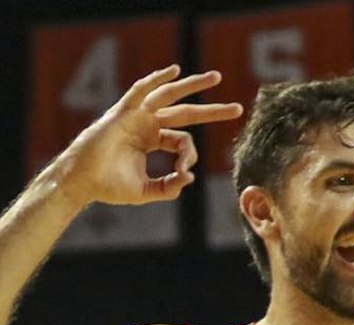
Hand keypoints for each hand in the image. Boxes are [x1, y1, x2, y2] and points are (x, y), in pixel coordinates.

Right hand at [55, 65, 242, 206]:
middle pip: (185, 112)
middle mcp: (146, 124)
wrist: (83, 182)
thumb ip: (169, 187)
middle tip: (237, 108)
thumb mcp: (147, 191)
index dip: (189, 155)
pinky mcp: (122, 113)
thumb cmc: (110, 187)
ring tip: (216, 79)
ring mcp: (135, 116)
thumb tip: (189, 178)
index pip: (182, 141)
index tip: (183, 170)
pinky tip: (175, 71)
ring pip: (169, 96)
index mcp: (151, 141)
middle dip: (211, 110)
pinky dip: (157, 80)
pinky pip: (141, 91)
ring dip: (192, 86)